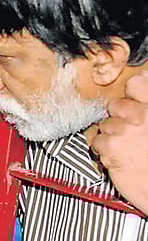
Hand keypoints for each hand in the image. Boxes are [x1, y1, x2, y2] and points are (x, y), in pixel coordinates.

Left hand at [91, 71, 147, 213]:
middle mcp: (141, 115)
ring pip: (104, 125)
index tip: (129, 99)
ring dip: (110, 136)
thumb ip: (144, 110)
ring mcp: (124, 130)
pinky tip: (119, 157)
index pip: (136, 84)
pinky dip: (103, 150)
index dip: (130, 94)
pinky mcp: (111, 146)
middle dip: (117, 118)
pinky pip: (97, 141)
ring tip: (126, 149)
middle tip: (129, 133)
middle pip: (115, 105)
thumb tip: (136, 88)